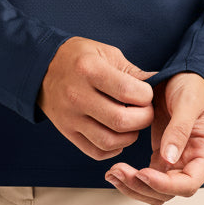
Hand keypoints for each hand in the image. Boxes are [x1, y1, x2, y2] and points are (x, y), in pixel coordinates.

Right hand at [36, 36, 156, 159]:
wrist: (43, 68)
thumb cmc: (79, 57)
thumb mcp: (106, 53)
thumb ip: (132, 72)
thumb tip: (160, 84)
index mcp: (89, 69)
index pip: (127, 91)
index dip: (146, 96)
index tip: (146, 94)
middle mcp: (77, 95)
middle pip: (121, 120)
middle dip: (143, 119)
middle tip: (144, 112)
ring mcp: (70, 116)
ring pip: (110, 141)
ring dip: (130, 137)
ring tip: (132, 124)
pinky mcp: (67, 132)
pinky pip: (96, 151)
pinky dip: (113, 149)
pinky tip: (118, 135)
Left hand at [104, 72, 203, 204]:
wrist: (186, 75)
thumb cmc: (194, 86)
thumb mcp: (189, 102)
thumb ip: (179, 129)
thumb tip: (170, 159)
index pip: (188, 183)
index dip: (165, 184)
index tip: (143, 174)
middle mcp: (194, 162)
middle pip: (169, 192)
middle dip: (143, 187)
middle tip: (118, 172)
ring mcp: (177, 161)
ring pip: (156, 189)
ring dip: (134, 186)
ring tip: (112, 173)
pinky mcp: (163, 155)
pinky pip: (148, 177)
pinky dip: (132, 178)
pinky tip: (115, 171)